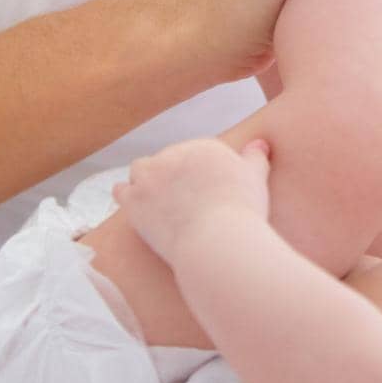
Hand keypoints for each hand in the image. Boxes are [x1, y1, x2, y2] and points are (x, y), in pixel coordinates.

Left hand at [110, 136, 272, 266]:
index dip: (196, 172)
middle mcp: (174, 155)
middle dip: (171, 176)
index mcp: (203, 148)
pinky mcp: (134, 200)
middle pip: (167, 160)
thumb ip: (255, 158)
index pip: (194, 153)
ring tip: (156, 201)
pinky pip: (122, 191)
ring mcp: (151, 177)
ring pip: (140, 170)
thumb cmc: (241, 209)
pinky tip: (134, 206)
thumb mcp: (256, 178)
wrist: (217, 238)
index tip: (201, 190)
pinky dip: (127, 196)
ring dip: (145, 182)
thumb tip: (260, 143)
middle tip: (181, 200)